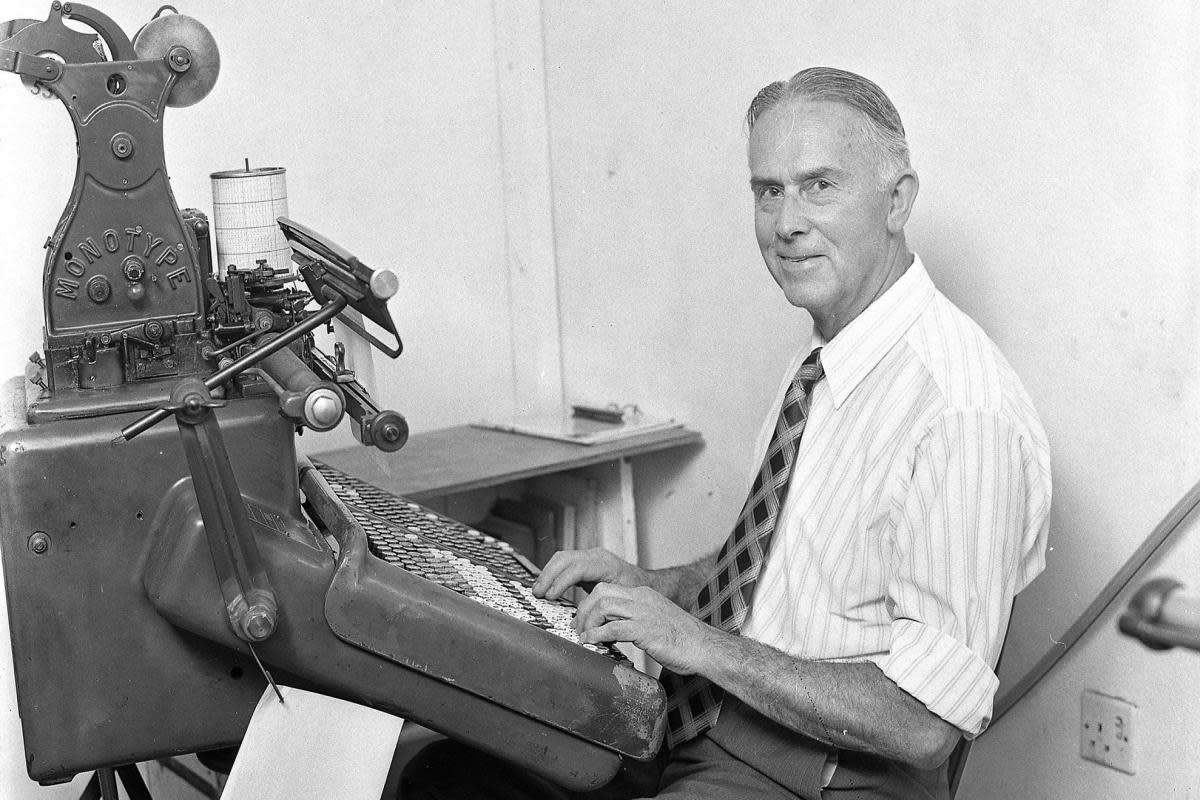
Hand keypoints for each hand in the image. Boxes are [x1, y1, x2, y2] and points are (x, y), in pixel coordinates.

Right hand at [532, 547, 646, 599]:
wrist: (643, 582)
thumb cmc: (635, 592)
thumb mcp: (621, 600)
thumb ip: (604, 610)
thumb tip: (588, 625)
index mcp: (605, 564)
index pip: (577, 568)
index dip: (561, 581)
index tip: (551, 596)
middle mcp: (595, 556)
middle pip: (564, 558)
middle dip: (548, 576)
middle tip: (538, 593)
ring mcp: (589, 557)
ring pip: (561, 558)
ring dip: (547, 573)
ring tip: (538, 591)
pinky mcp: (583, 562)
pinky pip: (563, 562)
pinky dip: (552, 573)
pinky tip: (547, 586)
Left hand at [574, 583, 715, 674]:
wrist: (704, 647)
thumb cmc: (681, 639)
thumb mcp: (654, 620)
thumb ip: (635, 619)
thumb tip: (612, 629)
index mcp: (643, 594)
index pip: (607, 589)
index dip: (589, 604)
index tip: (582, 620)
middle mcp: (642, 599)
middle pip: (601, 593)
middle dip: (583, 610)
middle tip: (577, 628)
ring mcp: (644, 613)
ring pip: (604, 606)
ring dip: (588, 623)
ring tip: (584, 637)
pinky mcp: (646, 630)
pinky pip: (613, 628)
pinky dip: (597, 635)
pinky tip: (592, 643)